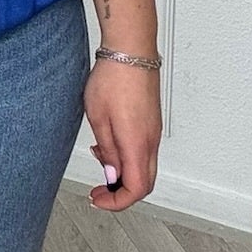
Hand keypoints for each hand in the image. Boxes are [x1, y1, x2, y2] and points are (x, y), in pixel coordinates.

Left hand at [84, 58, 160, 210]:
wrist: (131, 50)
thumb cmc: (113, 77)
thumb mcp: (97, 116)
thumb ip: (106, 150)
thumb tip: (112, 176)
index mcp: (137, 143)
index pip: (136, 189)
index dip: (117, 202)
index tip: (99, 199)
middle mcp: (151, 140)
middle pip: (144, 183)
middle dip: (121, 194)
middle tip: (100, 190)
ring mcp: (154, 131)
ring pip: (145, 167)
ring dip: (124, 173)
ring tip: (99, 159)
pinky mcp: (152, 121)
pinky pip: (144, 150)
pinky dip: (128, 157)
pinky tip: (109, 144)